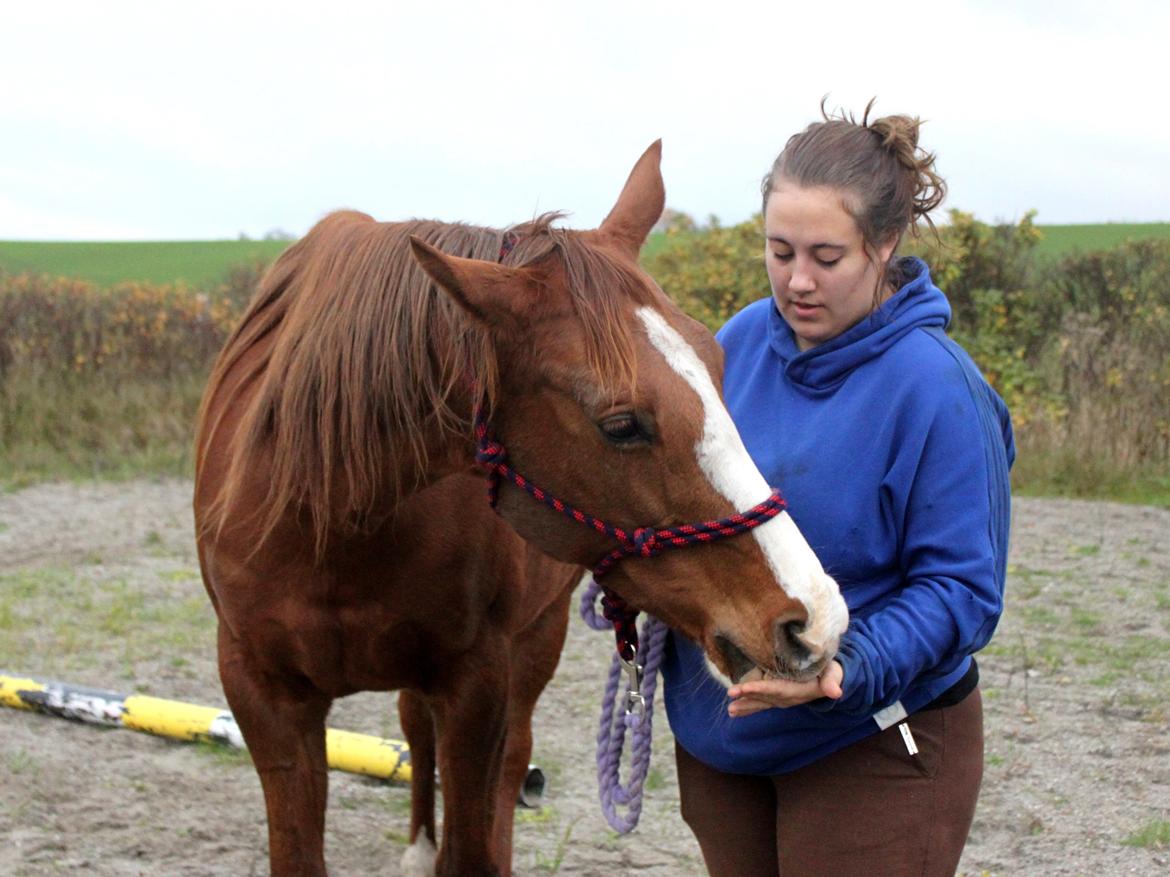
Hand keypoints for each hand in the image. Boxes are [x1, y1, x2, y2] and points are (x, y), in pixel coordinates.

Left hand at [726, 661, 843, 716]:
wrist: (830, 679)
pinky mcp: (778, 698)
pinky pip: (761, 703)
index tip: (746, 688)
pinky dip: (748, 706)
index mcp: (800, 691)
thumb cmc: (830, 672)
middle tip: (731, 694)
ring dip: (745, 705)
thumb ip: (832, 681)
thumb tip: (836, 692)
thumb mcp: (833, 673)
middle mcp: (789, 698)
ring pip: (761, 702)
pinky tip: (734, 711)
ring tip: (730, 710)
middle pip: (765, 697)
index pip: (778, 690)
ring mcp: (782, 699)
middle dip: (747, 696)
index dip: (761, 689)